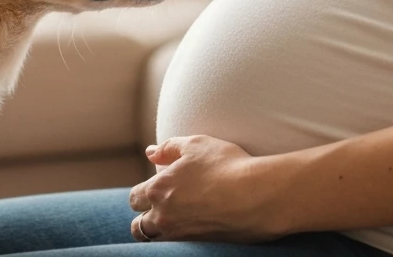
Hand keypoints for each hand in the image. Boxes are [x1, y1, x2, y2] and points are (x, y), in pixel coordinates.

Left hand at [127, 135, 283, 242]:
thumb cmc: (227, 165)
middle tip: (161, 207)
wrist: (257, 195)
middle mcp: (163, 216)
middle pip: (138, 225)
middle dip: (144, 215)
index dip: (143, 192)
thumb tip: (150, 153)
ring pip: (152, 239)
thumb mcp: (196, 144)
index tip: (156, 188)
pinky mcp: (197, 245)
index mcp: (158, 189)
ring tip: (171, 221)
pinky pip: (175, 246)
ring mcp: (179, 234)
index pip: (135, 197)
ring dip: (156, 231)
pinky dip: (176, 237)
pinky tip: (191, 226)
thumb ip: (168, 148)